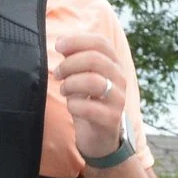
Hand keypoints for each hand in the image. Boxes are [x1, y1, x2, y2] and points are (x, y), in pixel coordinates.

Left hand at [54, 31, 128, 159]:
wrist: (99, 137)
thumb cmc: (87, 102)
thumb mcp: (80, 78)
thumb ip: (74, 59)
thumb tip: (62, 43)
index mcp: (113, 64)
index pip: (100, 43)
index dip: (78, 41)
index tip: (58, 46)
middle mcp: (120, 78)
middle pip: (95, 59)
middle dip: (69, 64)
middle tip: (58, 74)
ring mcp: (118, 99)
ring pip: (94, 81)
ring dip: (71, 84)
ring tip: (64, 90)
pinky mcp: (112, 119)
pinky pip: (90, 108)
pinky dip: (74, 105)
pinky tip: (71, 107)